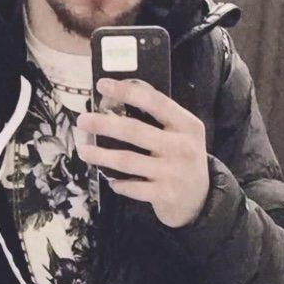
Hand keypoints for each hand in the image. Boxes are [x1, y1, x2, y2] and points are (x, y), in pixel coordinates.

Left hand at [77, 78, 209, 227]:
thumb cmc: (182, 159)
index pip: (155, 102)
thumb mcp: (181, 134)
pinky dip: (119, 184)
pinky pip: (133, 188)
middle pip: (135, 131)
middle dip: (104, 124)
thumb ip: (160, 119)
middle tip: (82, 120)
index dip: (127, 91)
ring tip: (83, 150)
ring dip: (101, 155)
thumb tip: (118, 98)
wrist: (200, 198)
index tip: (102, 85)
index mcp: (186, 125)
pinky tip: (111, 181)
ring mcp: (173, 172)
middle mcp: (182, 147)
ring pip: (128, 160)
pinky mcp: (164, 195)